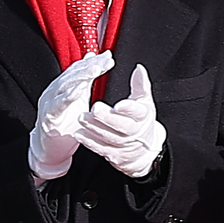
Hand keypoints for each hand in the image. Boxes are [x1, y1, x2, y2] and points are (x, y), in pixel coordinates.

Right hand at [28, 51, 116, 183]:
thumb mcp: (79, 99)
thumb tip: (93, 58)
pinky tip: (79, 90)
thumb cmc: (65, 123)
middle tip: (104, 61)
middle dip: (89, 66)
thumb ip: (86, 80)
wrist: (50, 149)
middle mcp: (54, 91)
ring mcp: (49, 103)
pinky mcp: (48, 118)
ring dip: (80, 77)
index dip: (93, 61)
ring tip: (94, 70)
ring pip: (64, 85)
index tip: (109, 57)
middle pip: (72, 74)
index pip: (78, 69)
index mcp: (63, 86)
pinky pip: (58, 105)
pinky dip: (68, 96)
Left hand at [82, 67, 167, 182]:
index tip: (118, 105)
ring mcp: (124, 145)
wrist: (144, 149)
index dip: (128, 109)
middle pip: (122, 127)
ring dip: (94, 129)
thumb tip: (139, 68)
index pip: (137, 112)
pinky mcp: (113, 154)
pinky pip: (101, 149)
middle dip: (107, 118)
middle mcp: (135, 132)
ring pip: (109, 138)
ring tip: (81, 118)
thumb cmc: (141, 120)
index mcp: (143, 116)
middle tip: (94, 108)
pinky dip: (89, 142)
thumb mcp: (144, 101)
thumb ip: (140, 85)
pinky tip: (79, 134)